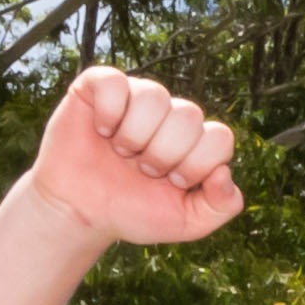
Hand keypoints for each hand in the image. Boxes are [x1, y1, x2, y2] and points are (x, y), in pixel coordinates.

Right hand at [34, 67, 241, 250]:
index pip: (219, 137)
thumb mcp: (186, 223)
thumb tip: (225, 172)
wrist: (80, 213)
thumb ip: (221, 206)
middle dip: (164, 153)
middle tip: (142, 169)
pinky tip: (101, 130)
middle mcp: (168, 115)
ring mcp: (135, 98)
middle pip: (189, 116)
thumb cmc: (131, 212)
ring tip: (121, 152)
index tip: (172, 181)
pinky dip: (109, 111)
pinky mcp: (98, 88)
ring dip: (136, 135)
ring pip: (155, 95)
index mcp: (194, 142)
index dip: (198, 163)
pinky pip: (115, 81)